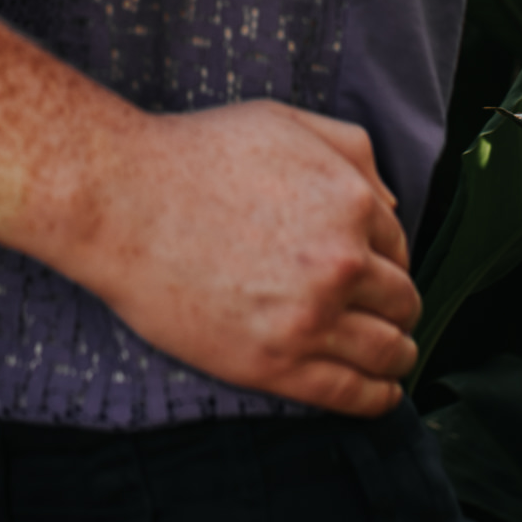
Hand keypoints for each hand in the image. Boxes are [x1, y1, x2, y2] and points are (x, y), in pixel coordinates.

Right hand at [86, 105, 420, 418]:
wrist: (120, 202)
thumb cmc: (194, 155)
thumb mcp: (282, 122)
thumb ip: (351, 152)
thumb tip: (393, 206)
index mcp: (350, 202)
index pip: (399, 246)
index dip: (388, 261)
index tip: (375, 275)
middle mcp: (341, 263)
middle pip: (401, 301)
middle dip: (398, 309)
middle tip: (386, 317)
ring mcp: (310, 318)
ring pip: (386, 352)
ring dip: (398, 356)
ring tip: (392, 360)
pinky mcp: (274, 364)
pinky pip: (350, 394)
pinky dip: (377, 399)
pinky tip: (381, 395)